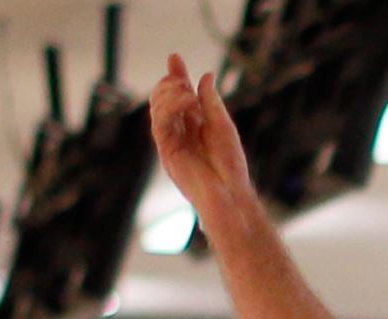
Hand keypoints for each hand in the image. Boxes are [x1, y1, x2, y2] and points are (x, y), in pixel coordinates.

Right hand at [149, 54, 256, 220]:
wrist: (228, 192)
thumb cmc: (230, 164)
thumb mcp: (222, 125)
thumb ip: (211, 102)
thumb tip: (206, 75)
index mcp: (193, 124)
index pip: (179, 95)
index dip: (176, 75)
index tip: (174, 57)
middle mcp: (179, 132)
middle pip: (162, 99)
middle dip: (170, 83)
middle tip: (183, 81)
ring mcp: (171, 142)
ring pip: (157, 109)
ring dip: (171, 94)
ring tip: (189, 95)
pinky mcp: (167, 152)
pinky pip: (160, 124)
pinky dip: (171, 108)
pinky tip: (187, 103)